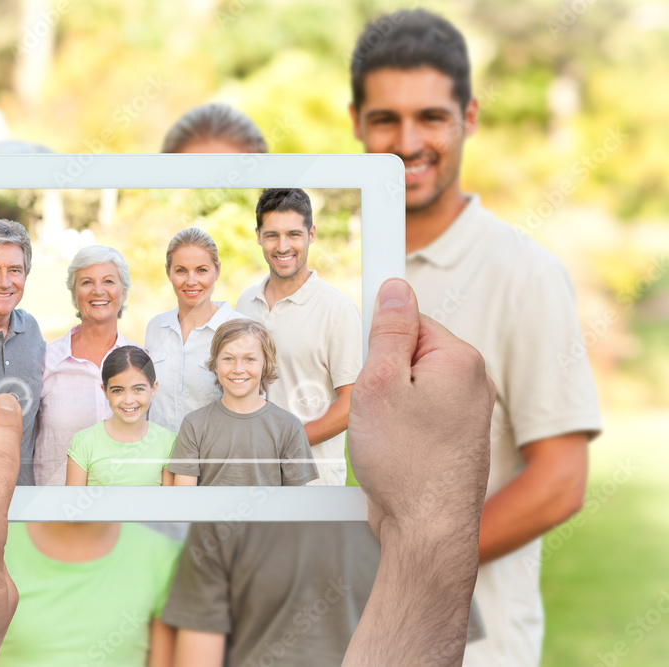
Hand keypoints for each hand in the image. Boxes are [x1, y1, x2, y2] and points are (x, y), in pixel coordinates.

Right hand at [343, 278, 494, 665]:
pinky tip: (393, 453)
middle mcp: (473, 383)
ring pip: (411, 389)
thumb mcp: (380, 382)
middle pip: (410, 355)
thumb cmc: (405, 462)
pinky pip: (418, 416)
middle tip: (374, 409)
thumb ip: (389, 330)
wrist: (428, 531)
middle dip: (382, 378)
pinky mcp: (455, 440)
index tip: (369, 368)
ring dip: (388, 407)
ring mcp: (467, 414)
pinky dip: (399, 429)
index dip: (378, 345)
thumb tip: (395, 288)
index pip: (409, 321)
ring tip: (384, 437)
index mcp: (460, 359)